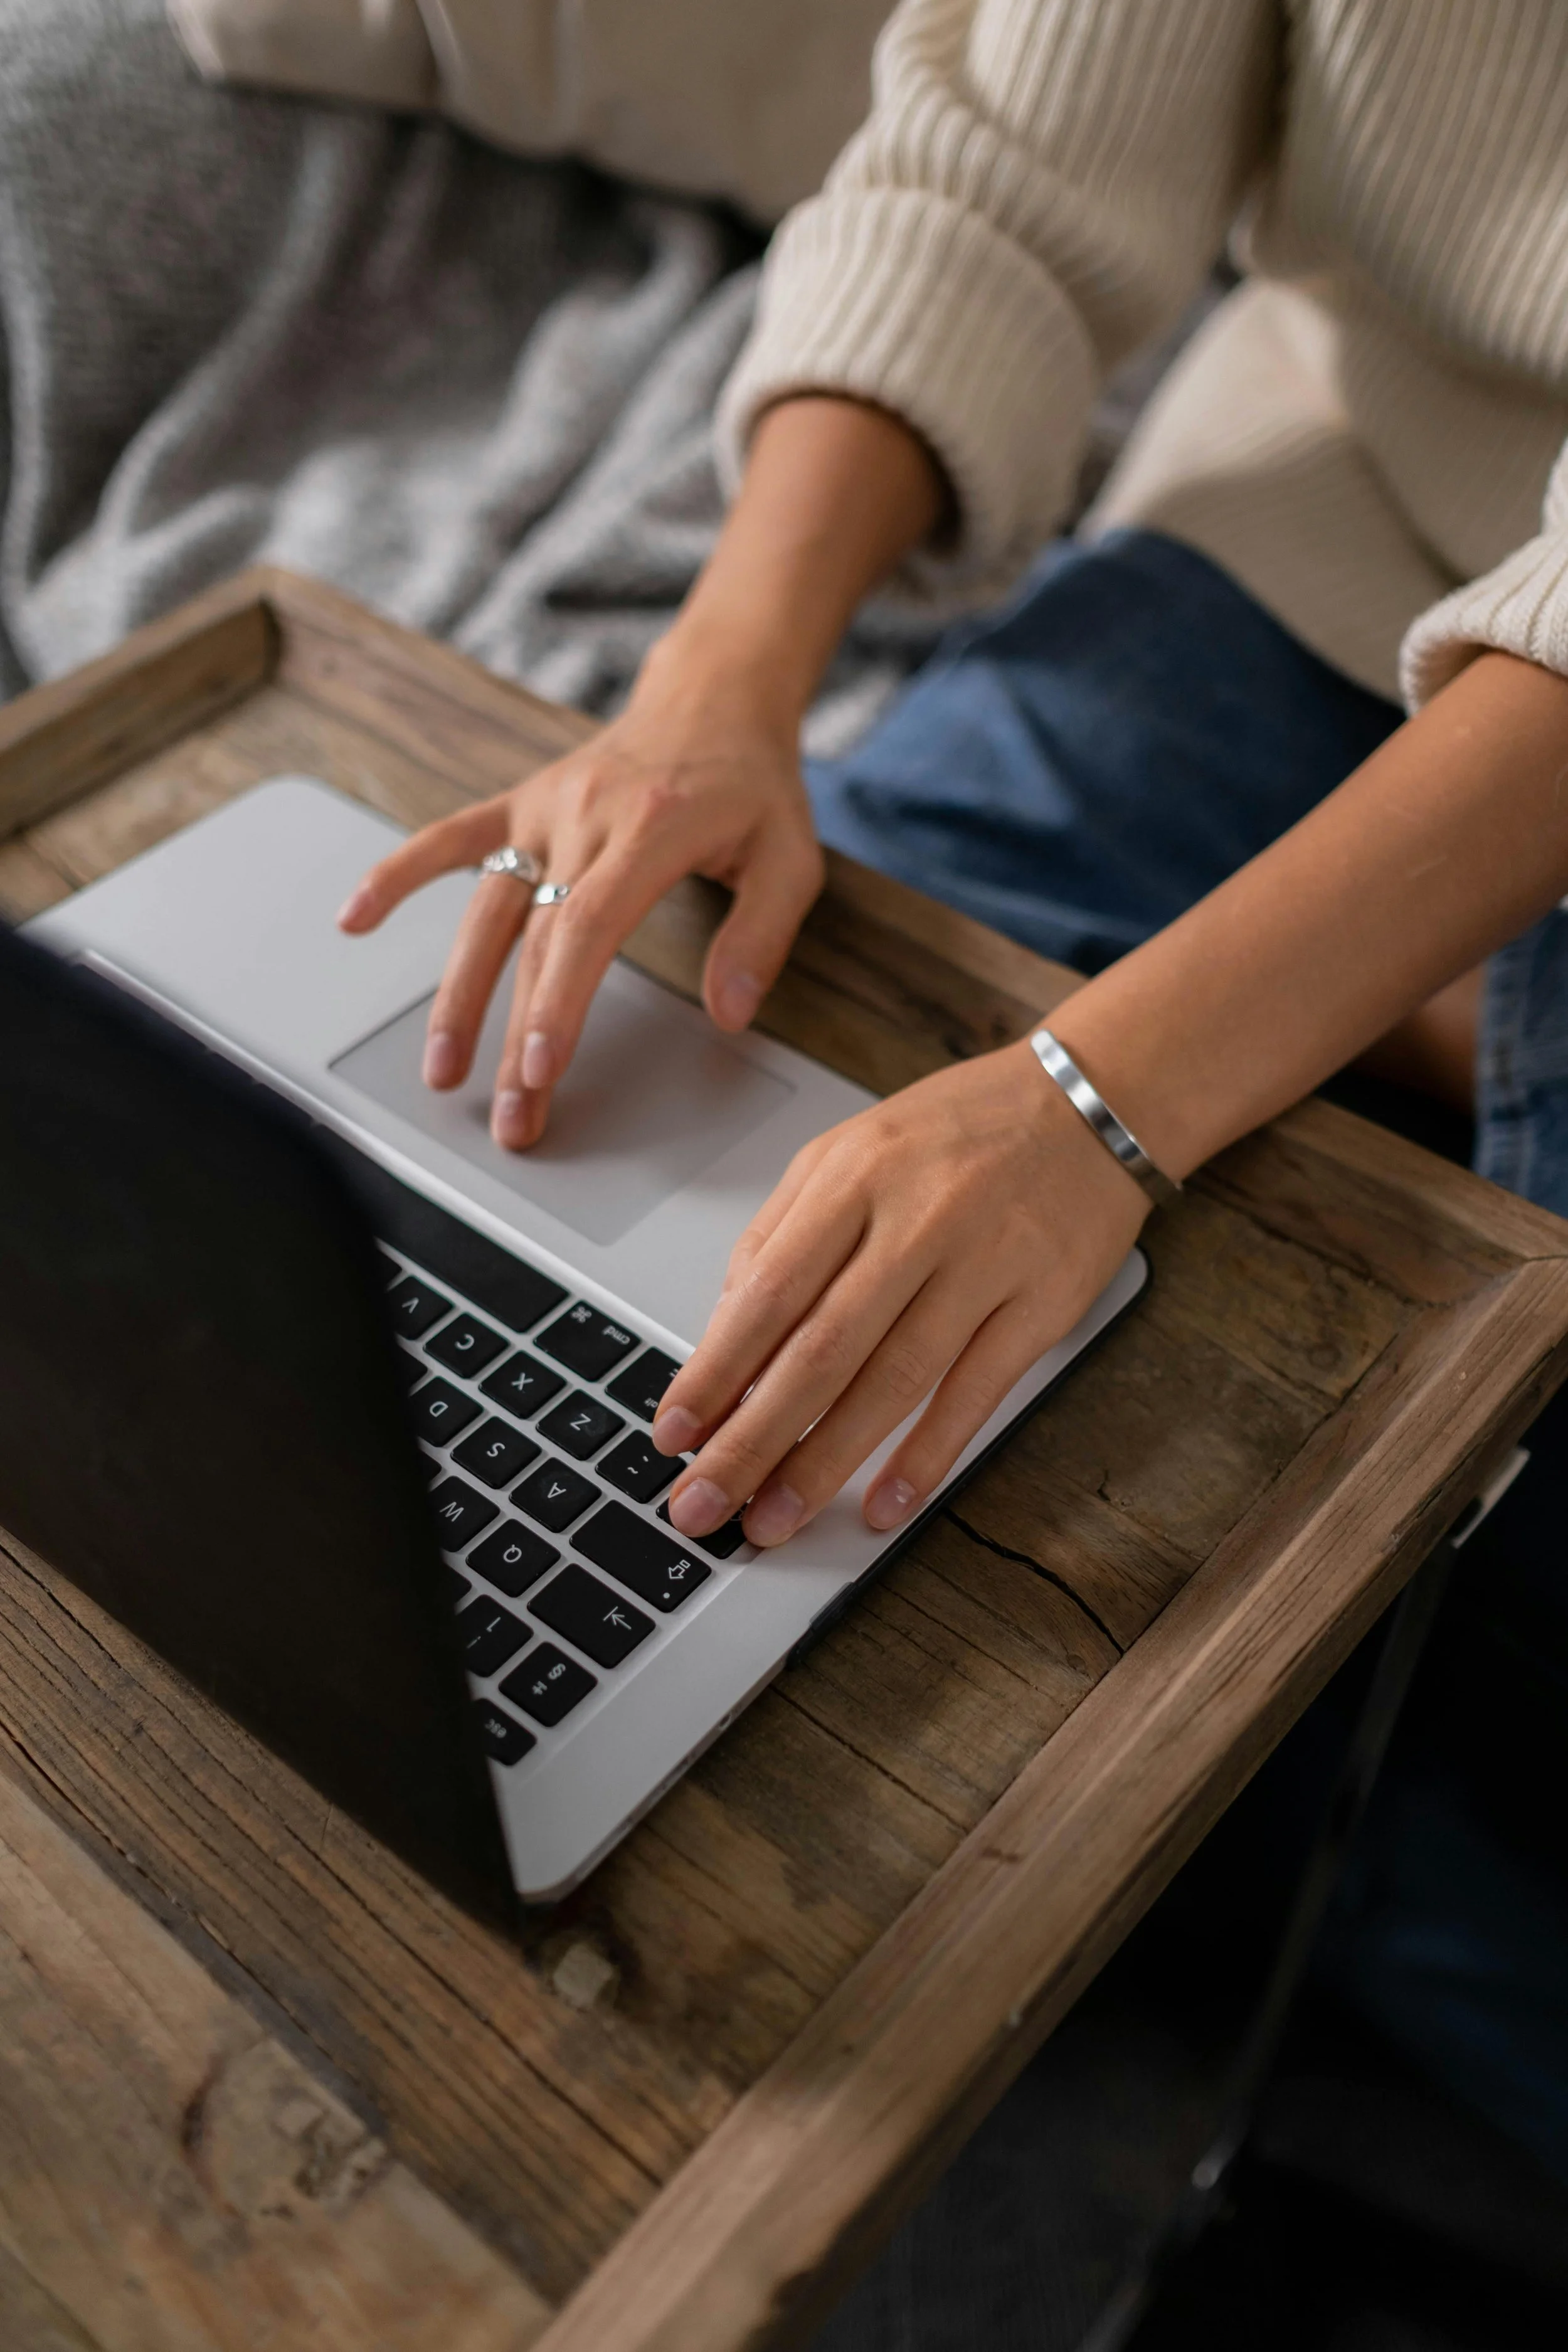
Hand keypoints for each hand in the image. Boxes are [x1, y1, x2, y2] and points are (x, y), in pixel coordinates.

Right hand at [336, 654, 822, 1146]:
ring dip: (458, 995)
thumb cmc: (752, 787)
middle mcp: (587, 815)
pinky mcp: (521, 803)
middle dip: (514, 1035)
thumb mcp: (791, 858)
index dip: (558, 1000)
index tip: (540, 1067)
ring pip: (487, 909)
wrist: (714, 700)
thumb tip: (728, 1014)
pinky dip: (397, 875)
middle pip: (535, 939)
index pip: (589, 926)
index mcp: (654, 828)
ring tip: (442, 1071)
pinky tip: (354, 919)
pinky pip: (449, 838)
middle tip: (511, 1115)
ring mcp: (545, 808)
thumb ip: (760, 937)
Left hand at [652, 1039, 1149, 1544]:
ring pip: (892, 1381)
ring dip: (825, 1464)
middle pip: (819, 1349)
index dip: (714, 1370)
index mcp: (853, 1176)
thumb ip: (782, 1234)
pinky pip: (975, 1393)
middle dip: (752, 1439)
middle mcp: (915, 1219)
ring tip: (774, 1520)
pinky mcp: (1041, 1306)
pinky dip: (927, 1456)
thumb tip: (725, 1333)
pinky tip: (885, 1504)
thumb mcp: (850, 1152)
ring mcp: (983, 1265)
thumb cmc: (958, 1134)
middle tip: (704, 1504)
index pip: (767, 1290)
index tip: (674, 1431)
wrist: (1089, 1103)